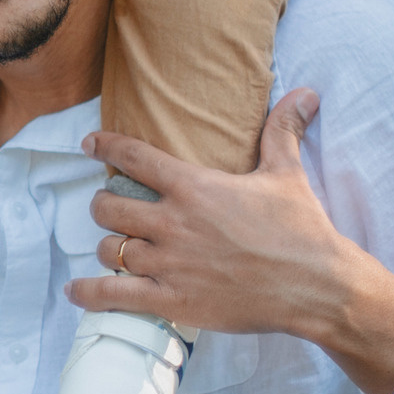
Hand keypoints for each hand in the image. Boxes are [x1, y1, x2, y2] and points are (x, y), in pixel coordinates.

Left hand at [67, 89, 393, 393]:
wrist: (317, 286)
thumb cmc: (302, 229)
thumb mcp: (288, 174)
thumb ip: (283, 131)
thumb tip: (304, 93)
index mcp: (194, 187)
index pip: (134, 157)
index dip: (105, 147)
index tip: (89, 145)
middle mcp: (173, 223)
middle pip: (108, 206)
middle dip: (103, 205)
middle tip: (110, 208)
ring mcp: (169, 264)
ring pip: (109, 249)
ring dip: (106, 246)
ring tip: (115, 247)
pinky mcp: (172, 300)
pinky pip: (114, 295)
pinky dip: (90, 293)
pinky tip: (76, 290)